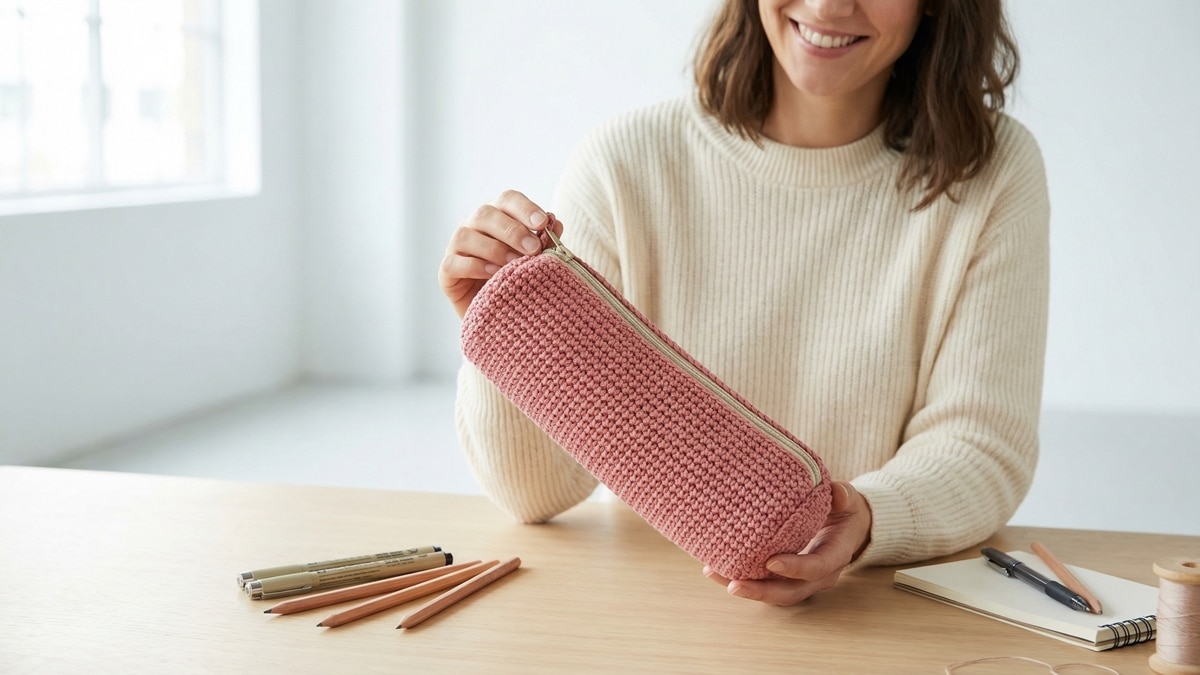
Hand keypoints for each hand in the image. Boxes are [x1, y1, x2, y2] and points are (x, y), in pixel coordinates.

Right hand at [438, 190, 562, 318]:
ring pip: (465, 235)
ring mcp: (457, 247)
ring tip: (515, 263)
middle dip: (512, 230)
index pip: (508, 199)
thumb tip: (554, 222)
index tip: (543, 224)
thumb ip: (546, 242)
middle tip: (534, 249)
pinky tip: (494, 273)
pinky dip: (474, 266)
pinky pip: (454, 263)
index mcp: (499, 216)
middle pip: (486, 213)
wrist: (503, 314)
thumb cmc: (521, 280)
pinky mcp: (447, 271)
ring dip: (494, 248)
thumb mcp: (537, 260)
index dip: (525, 208)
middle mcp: (474, 226)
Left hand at [704, 481, 872, 605]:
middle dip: (761, 591)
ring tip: (714, 574)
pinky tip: (715, 568)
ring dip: (746, 588)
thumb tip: (836, 492)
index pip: (816, 568)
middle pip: (790, 592)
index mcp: (835, 556)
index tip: (771, 562)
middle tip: (733, 585)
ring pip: (774, 593)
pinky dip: (742, 578)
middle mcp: (818, 576)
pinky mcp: (785, 577)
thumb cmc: (843, 510)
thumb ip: (843, 495)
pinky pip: (765, 583)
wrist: (846, 526)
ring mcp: (801, 580)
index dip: (795, 568)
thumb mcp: (847, 500)